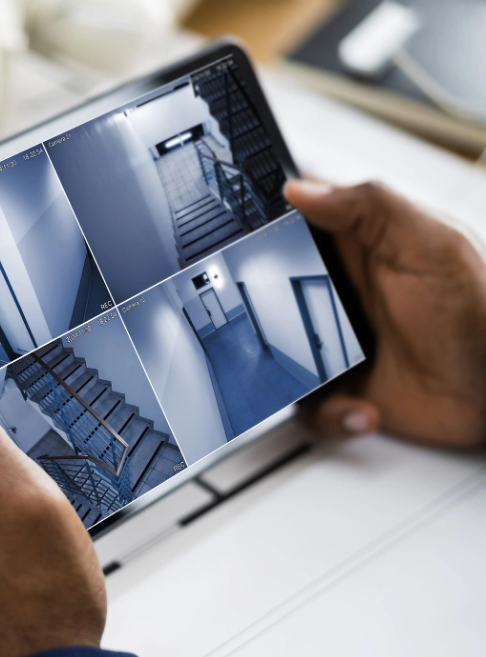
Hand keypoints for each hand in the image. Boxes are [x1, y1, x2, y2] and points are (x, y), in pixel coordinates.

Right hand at [285, 179, 485, 447]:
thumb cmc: (483, 312)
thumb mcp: (431, 245)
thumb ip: (370, 208)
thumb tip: (302, 189)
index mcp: (359, 249)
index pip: (293, 228)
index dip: (263, 234)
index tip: (246, 250)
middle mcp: (342, 295)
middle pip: (268, 298)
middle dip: (262, 320)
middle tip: (281, 330)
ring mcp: (339, 343)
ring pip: (280, 357)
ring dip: (296, 377)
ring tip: (330, 380)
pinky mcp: (345, 388)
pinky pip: (310, 406)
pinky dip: (330, 414)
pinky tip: (362, 407)